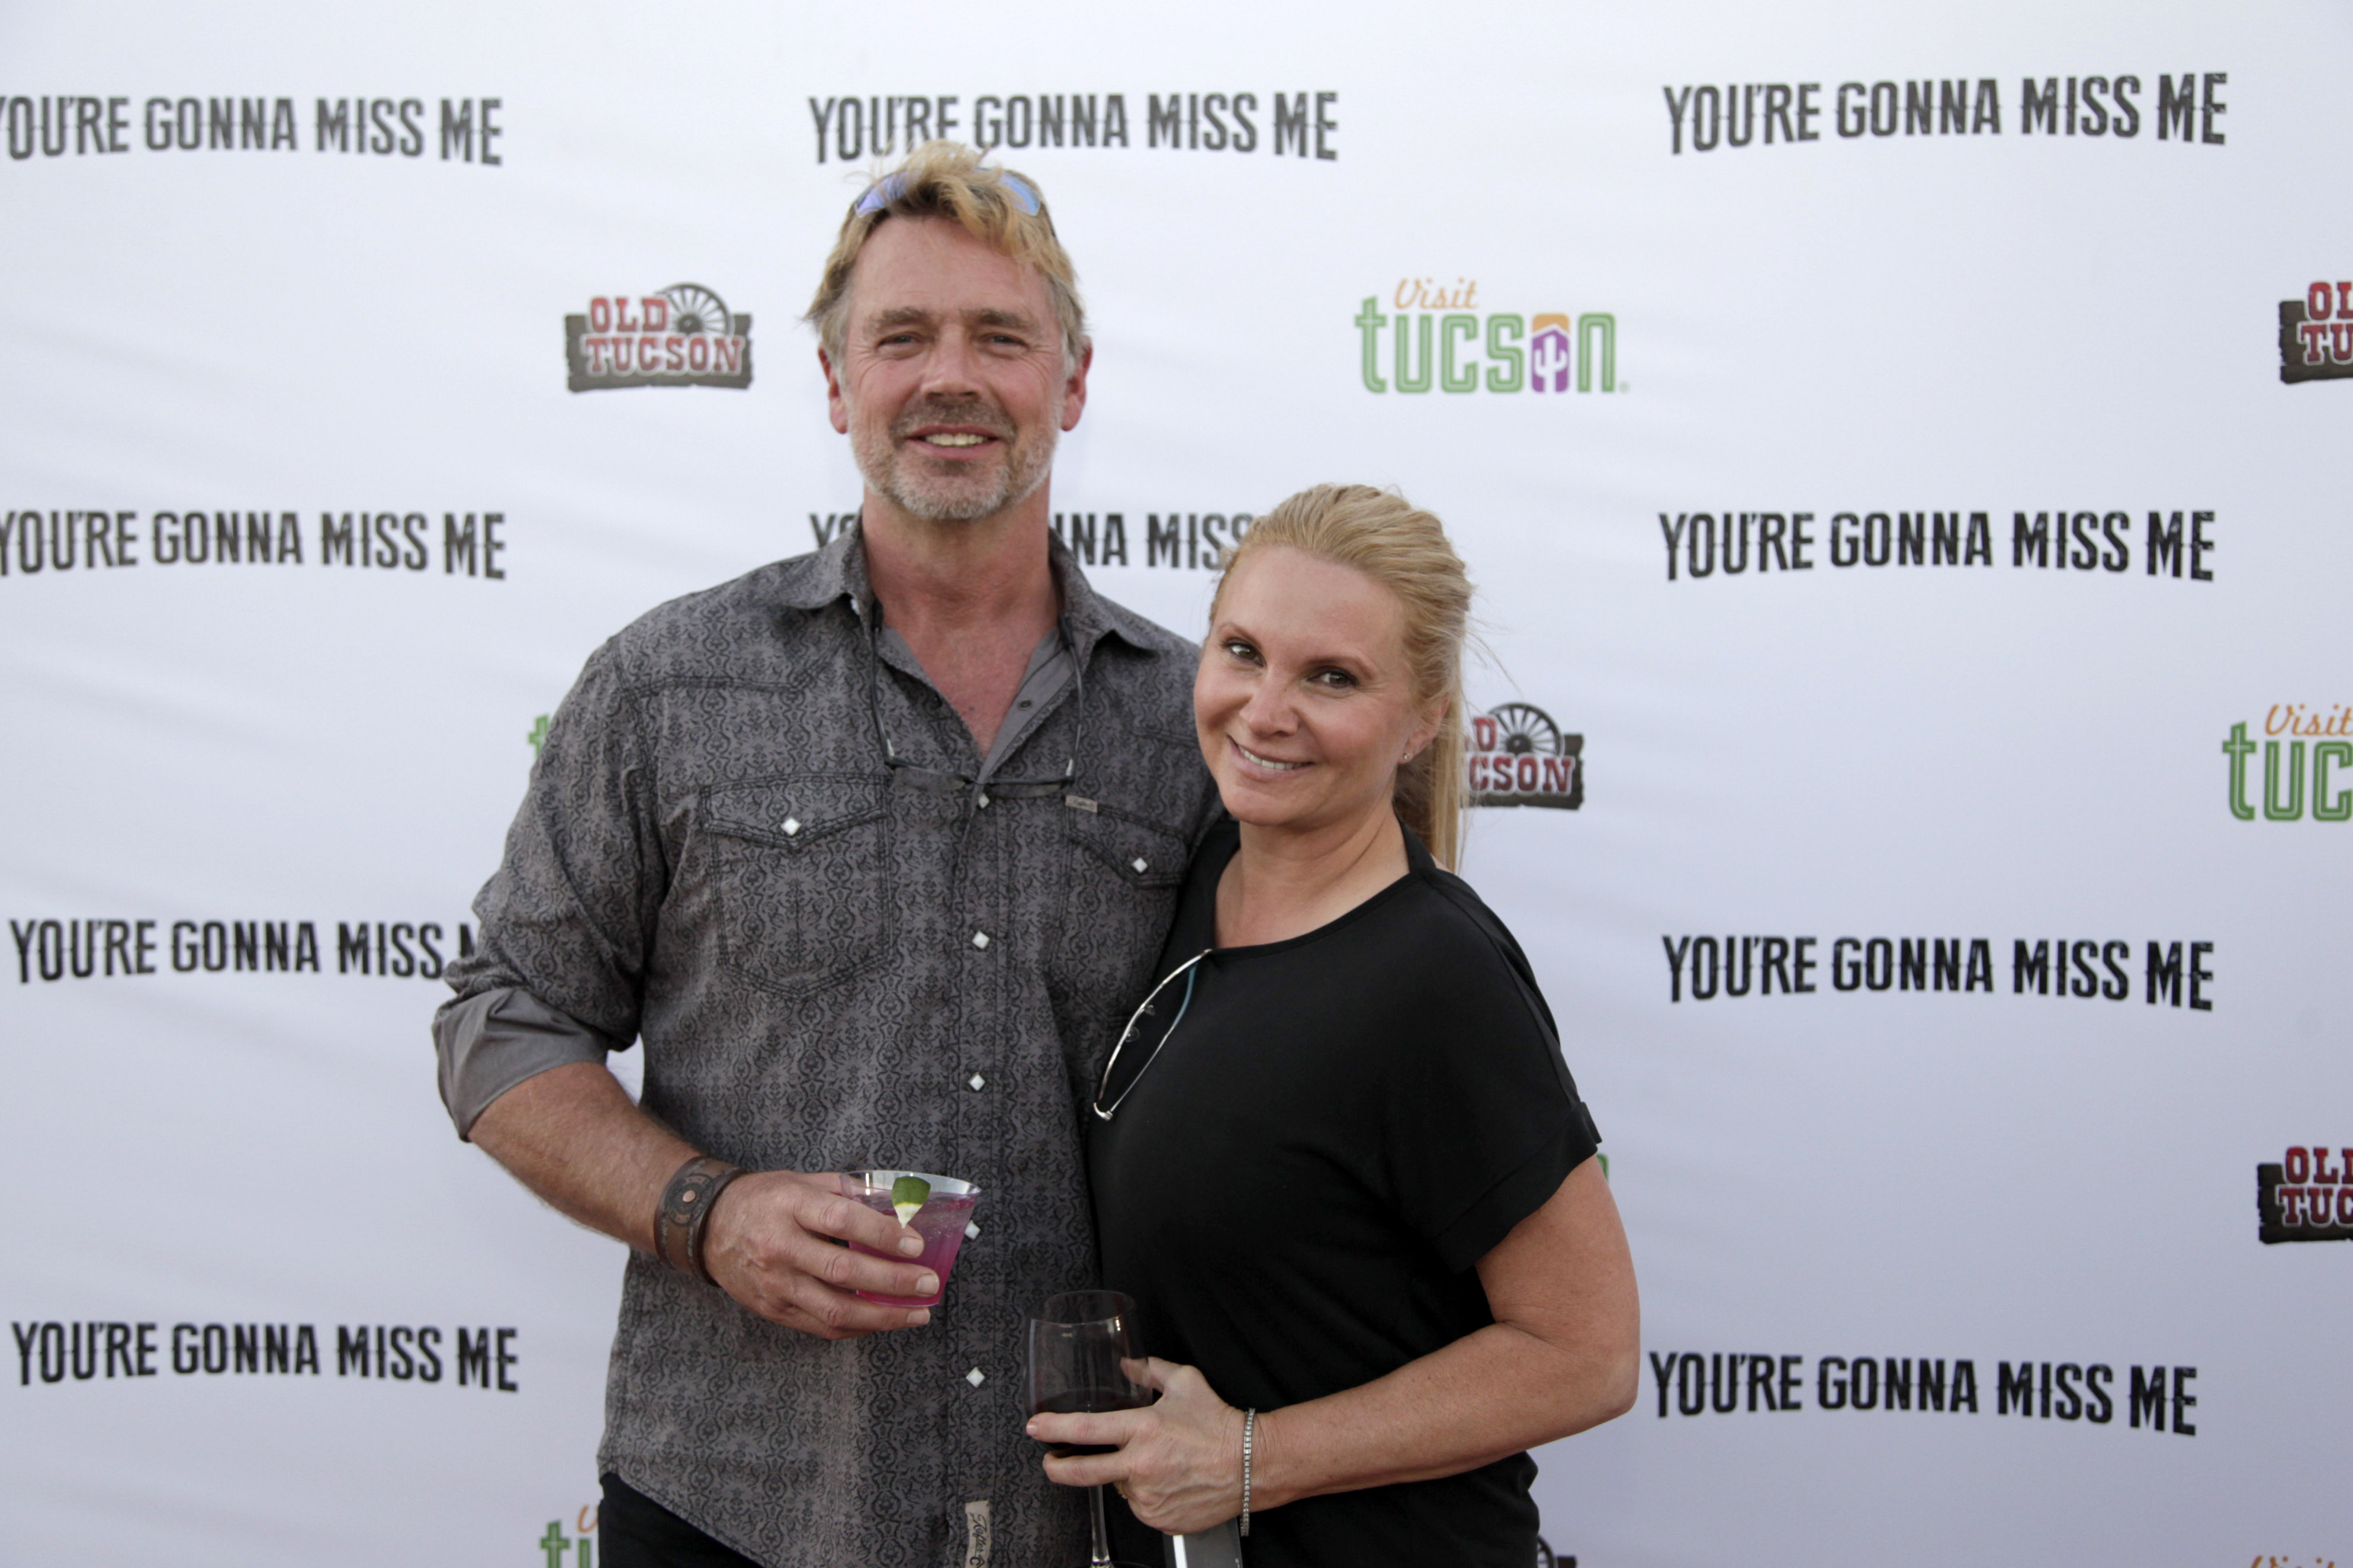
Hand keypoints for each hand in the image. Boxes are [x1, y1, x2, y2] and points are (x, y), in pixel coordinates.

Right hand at [700, 1170, 935, 1339]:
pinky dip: (859, 1326)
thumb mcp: (802, 1181)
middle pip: (842, 1271)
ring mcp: (775, 1284)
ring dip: (883, 1315)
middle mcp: (780, 1247)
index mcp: (789, 1206)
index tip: (916, 1244)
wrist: (708, 1228)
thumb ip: (848, 1191)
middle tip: (929, 1283)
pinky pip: (823, 1326)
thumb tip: (900, 1203)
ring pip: (835, 1309)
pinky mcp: (774, 1310)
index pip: (841, 1220)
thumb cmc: (764, 1200)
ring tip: (918, 1313)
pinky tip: (884, 1320)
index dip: (882, 1233)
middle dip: (893, 1281)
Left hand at [1029, 1358, 1249, 1535]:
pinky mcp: (1158, 1518)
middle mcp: (1140, 1465)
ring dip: (1125, 1476)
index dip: (1053, 1428)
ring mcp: (1148, 1496)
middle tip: (1051, 1462)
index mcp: (1143, 1429)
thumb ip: (1150, 1371)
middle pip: (1081, 1472)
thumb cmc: (1218, 1424)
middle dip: (1057, 1467)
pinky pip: (1140, 1505)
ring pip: (1118, 1487)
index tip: (1035, 1427)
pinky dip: (1145, 1494)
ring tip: (1155, 1463)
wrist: (1250, 1465)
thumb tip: (1126, 1366)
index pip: (1085, 1430)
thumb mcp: (1185, 1383)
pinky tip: (1166, 1481)